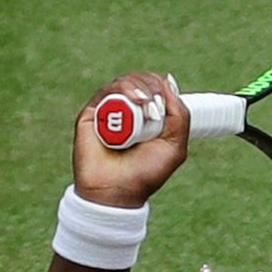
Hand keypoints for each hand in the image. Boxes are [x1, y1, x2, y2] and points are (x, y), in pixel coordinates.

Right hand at [73, 71, 188, 208]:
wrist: (117, 192)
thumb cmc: (145, 174)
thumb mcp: (174, 146)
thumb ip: (179, 115)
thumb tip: (168, 80)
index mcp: (146, 117)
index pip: (153, 86)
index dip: (159, 85)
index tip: (166, 101)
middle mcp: (127, 111)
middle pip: (139, 80)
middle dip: (151, 85)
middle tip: (156, 107)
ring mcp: (108, 111)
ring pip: (123, 82)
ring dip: (139, 87)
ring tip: (146, 104)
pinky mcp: (91, 114)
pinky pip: (106, 91)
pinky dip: (122, 89)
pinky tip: (135, 100)